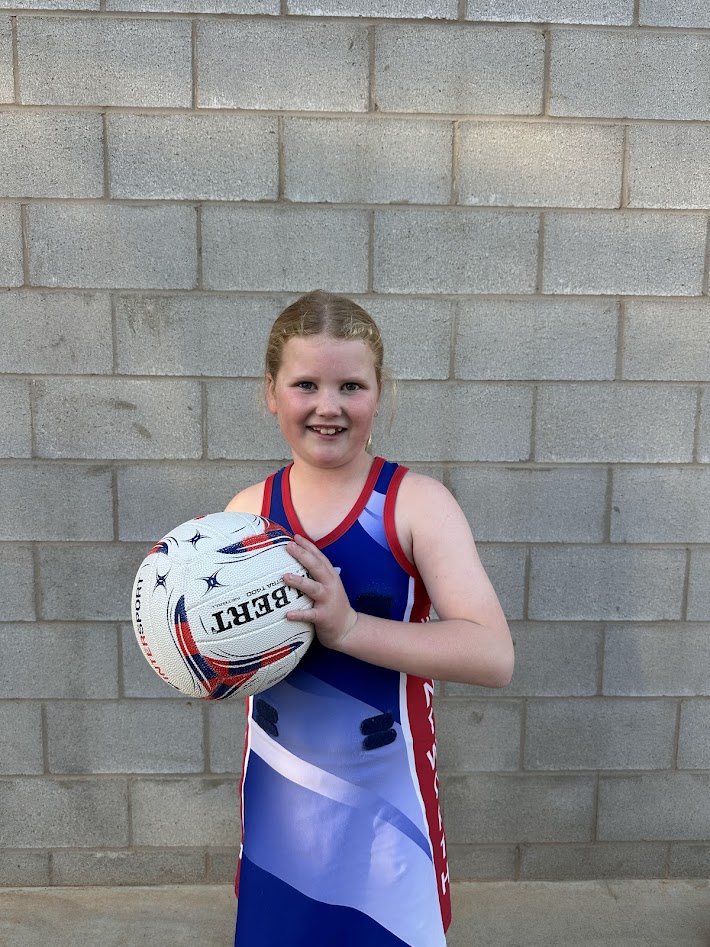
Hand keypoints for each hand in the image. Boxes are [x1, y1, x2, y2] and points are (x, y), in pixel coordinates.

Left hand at [283, 534, 357, 649]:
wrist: (348, 628)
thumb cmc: (333, 604)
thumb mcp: (329, 585)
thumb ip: (317, 574)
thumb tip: (299, 561)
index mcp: (331, 576)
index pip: (319, 557)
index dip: (308, 546)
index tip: (295, 537)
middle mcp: (330, 585)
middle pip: (317, 567)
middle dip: (303, 556)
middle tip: (289, 547)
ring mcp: (327, 600)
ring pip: (313, 588)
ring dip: (300, 582)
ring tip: (285, 577)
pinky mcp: (323, 616)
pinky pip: (310, 615)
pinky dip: (299, 614)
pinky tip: (288, 614)